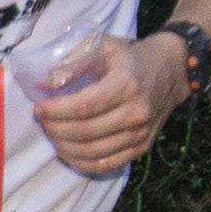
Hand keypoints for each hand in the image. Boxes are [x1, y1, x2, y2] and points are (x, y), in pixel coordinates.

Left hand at [32, 33, 179, 170]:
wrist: (171, 70)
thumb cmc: (130, 57)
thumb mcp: (103, 46)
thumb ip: (72, 63)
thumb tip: (42, 85)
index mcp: (126, 85)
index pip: (84, 106)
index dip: (56, 111)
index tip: (39, 108)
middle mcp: (137, 112)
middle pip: (85, 132)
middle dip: (55, 129)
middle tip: (42, 121)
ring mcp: (141, 133)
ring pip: (93, 152)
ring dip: (64, 147)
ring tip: (51, 133)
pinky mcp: (142, 147)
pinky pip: (107, 164)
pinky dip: (81, 162)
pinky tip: (67, 151)